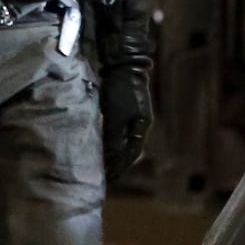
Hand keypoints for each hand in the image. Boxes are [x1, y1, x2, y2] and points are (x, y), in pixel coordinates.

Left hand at [100, 62, 152, 181]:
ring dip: (114, 152)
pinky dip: (112, 140)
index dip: (120, 166)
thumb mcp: (115, 116)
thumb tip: (111, 157)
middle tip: (105, 175)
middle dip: (118, 162)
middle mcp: (140, 123)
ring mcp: (135, 115)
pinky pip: (119, 130)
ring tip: (102, 163)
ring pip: (124, 140)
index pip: (131, 153)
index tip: (109, 178)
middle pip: (129, 149)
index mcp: (141, 127)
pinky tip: (102, 144)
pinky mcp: (126, 108)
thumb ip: (113, 138)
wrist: (123, 66)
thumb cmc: (120, 92)